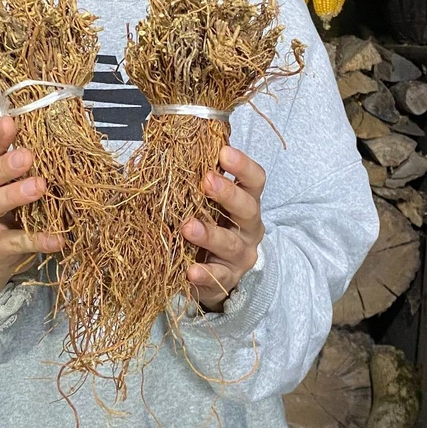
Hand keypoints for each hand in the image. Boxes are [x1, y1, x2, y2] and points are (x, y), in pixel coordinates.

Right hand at [0, 116, 63, 310]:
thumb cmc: (6, 206)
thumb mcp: (8, 182)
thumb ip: (21, 163)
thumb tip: (54, 134)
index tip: (11, 123)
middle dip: (3, 167)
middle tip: (27, 156)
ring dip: (13, 195)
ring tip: (39, 186)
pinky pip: (14, 243)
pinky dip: (37, 240)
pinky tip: (57, 238)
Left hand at [181, 145, 265, 311]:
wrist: (214, 272)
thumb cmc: (210, 225)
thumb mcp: (208, 202)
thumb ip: (200, 180)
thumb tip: (171, 147)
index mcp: (246, 202)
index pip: (255, 180)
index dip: (243, 165)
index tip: (224, 153)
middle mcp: (249, 227)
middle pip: (247, 208)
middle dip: (227, 193)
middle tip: (206, 180)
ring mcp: (241, 255)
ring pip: (230, 243)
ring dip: (210, 234)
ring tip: (188, 227)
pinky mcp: (227, 279)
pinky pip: (217, 277)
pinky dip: (204, 274)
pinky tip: (191, 270)